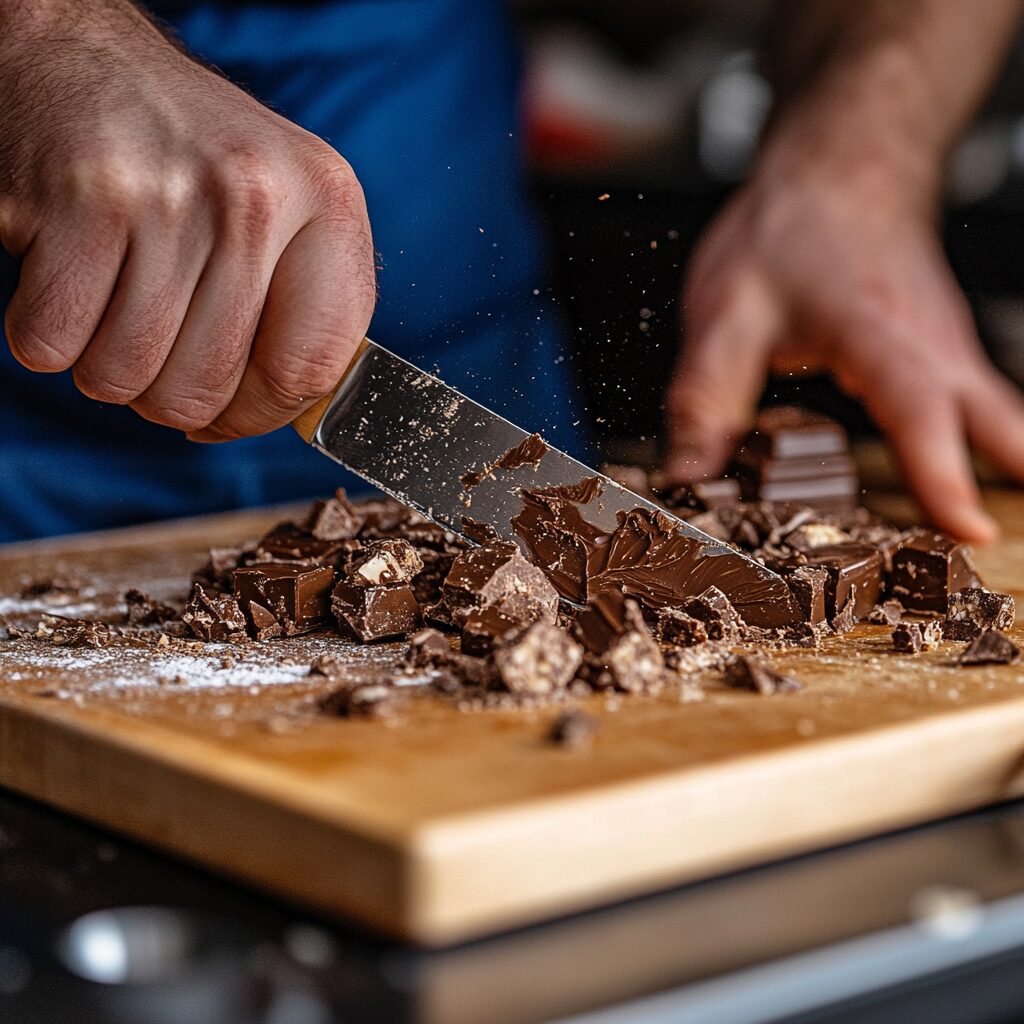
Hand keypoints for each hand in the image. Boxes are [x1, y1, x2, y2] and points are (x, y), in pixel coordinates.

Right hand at [0, 1, 374, 439]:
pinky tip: (67, 280)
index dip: (263, 414)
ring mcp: (169, 199)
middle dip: (168, 399)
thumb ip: (302, 305)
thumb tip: (283, 412)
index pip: (315, 366)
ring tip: (112, 307)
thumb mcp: (283, 210)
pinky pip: (52, 344)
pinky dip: (46, 334)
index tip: (231, 414)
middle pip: (206, 388)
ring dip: (105, 367)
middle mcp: (256, 199)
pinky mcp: (82, 202)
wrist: (86, 57)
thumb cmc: (193, 158)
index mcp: (326, 204)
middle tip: (155, 354)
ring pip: (125, 377)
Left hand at [665, 159, 1023, 541]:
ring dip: (1002, 473)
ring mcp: (945, 348)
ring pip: (997, 419)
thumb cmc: (789, 229)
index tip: (969, 532)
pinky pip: (976, 409)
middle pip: (996, 424)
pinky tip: (960, 487)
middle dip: (1006, 484)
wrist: (840, 170)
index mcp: (877, 333)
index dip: (941, 476)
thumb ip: (706, 400)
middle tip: (998, 549)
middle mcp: (929, 345)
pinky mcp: (941, 354)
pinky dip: (980, 450)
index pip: (917, 411)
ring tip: (980, 539)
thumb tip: (688, 480)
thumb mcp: (727, 314)